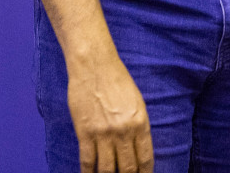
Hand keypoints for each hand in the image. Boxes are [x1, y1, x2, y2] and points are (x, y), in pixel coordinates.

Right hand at [66, 56, 154, 172]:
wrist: (94, 66)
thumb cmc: (117, 80)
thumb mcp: (137, 102)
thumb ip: (138, 126)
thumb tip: (137, 149)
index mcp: (140, 123)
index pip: (145, 159)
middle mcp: (124, 132)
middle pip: (128, 168)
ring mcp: (103, 134)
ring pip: (108, 170)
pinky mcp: (85, 133)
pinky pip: (87, 160)